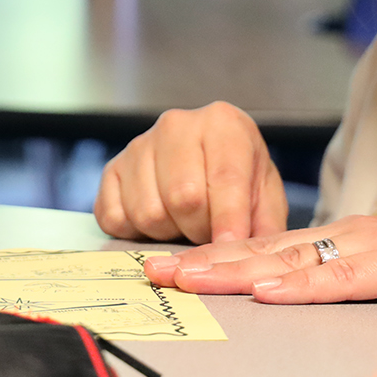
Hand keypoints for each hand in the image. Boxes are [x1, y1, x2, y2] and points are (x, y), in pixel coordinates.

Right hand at [94, 101, 285, 243]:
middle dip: (199, 230)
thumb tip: (245, 254)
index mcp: (222, 123)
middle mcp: (176, 125)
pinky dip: (136, 233)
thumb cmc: (240, 177)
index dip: (229, 220)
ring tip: (184, 222)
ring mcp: (139, 145)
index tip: (229, 247)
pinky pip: (115, 218)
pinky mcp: (111, 169)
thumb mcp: (265, 195)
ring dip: (169, 233)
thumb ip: (263, 225)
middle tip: (208, 232)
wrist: (206, 159)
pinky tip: (159, 219)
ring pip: (148, 213)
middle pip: (183, 198)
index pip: (225, 178)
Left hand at [141, 214, 376, 313]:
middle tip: (154, 271)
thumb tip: (274, 311)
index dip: (210, 259)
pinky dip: (308, 284)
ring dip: (239, 269)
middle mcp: (353, 234)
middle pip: (266, 249)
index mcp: (341, 242)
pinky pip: (352, 276)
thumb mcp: (376, 297)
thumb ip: (331, 296)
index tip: (162, 268)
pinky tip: (271, 293)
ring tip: (193, 278)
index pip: (261, 251)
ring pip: (297, 257)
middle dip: (207, 260)